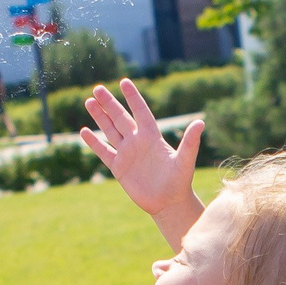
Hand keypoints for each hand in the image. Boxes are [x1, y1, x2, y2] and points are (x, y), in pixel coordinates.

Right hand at [81, 78, 201, 219]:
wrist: (168, 203)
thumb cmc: (180, 181)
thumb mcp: (185, 161)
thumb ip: (190, 142)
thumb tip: (201, 122)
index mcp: (152, 136)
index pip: (140, 112)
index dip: (133, 97)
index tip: (124, 81)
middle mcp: (138, 142)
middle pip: (120, 118)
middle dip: (109, 103)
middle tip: (97, 88)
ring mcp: (127, 154)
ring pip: (110, 131)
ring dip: (99, 117)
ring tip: (89, 102)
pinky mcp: (119, 168)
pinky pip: (104, 151)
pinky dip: (94, 142)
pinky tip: (84, 131)